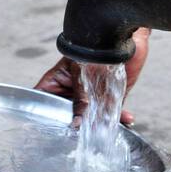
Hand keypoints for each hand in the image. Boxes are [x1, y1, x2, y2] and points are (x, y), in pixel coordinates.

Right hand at [34, 27, 150, 126]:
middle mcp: (72, 92)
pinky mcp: (109, 96)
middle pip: (68, 116)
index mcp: (57, 82)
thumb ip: (80, 97)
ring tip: (107, 130)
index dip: (45, 118)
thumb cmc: (94, 44)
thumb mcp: (81, 71)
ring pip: (91, 118)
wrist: (124, 35)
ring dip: (100, 125)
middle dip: (77, 127)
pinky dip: (119, 118)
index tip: (51, 132)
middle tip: (84, 136)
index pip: (44, 103)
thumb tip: (76, 123)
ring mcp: (90, 95)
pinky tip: (126, 119)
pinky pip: (111, 113)